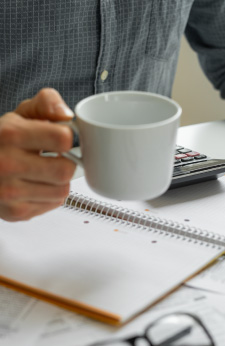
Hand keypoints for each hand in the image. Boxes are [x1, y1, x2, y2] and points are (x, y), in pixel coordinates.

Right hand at [0, 88, 75, 220]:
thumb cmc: (2, 140)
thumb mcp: (21, 114)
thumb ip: (47, 103)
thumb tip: (67, 115)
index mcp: (10, 135)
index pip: (63, 139)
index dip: (67, 138)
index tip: (61, 139)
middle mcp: (7, 164)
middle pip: (65, 170)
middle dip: (65, 162)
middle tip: (55, 158)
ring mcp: (9, 192)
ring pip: (62, 190)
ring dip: (59, 181)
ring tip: (43, 172)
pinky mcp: (15, 212)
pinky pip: (53, 204)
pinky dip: (50, 195)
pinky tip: (35, 185)